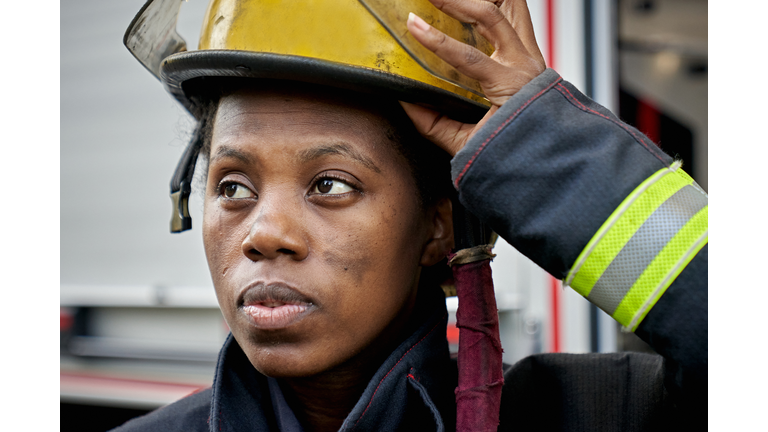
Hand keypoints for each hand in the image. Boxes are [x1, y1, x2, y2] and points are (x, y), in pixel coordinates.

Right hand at [401, 0, 545, 155]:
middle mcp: (526, 64)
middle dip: (457, 0)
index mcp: (511, 87)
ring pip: (511, 6)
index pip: (469, 57)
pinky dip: (497, 2)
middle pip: (492, 16)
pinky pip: (517, 15)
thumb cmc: (514, 150)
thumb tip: (408, 103)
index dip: (437, 40)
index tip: (413, 24)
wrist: (551, 155)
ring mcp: (532, 54)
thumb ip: (436, 124)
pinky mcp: (532, 50)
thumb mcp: (469, 145)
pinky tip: (474, 0)